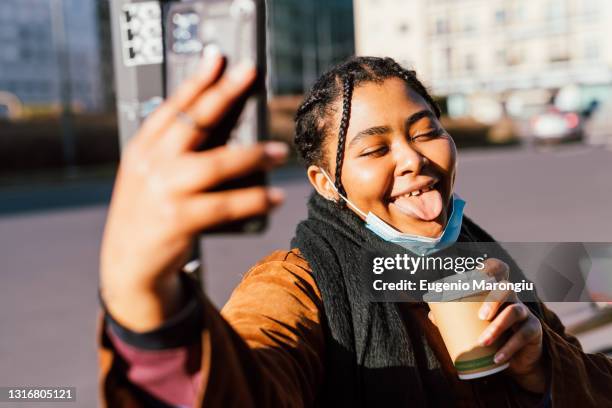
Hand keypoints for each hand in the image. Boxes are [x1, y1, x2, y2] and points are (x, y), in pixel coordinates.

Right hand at [100, 54, 287, 331]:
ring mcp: (163, 191)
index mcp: (143, 148)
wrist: (128, 263)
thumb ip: (177, 152)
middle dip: (224, 94)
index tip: (219, 58)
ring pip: (215, 164)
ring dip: (252, 155)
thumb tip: (227, 129)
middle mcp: (150, 164)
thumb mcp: (152, 176)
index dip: (197, 81)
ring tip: (279, 151)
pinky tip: (275, 197)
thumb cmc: (149, 211)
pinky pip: (225, 205)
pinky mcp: (179, 220)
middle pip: (193, 122)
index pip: (172, 106)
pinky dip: (254, 200)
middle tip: (250, 74)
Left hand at [428, 258, 546, 393]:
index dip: (488, 268)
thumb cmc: (491, 334)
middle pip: (507, 288)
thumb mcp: (474, 325)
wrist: (516, 358)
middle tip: (480, 317)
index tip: (475, 277)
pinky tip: (498, 357)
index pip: (497, 270)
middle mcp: (511, 298)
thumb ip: (454, 318)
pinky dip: (509, 347)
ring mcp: (525, 313)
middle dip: (493, 299)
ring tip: (483, 341)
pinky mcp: (534, 330)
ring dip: (499, 326)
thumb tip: (432, 315)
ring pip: (515, 311)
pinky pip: (524, 335)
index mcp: (494, 291)